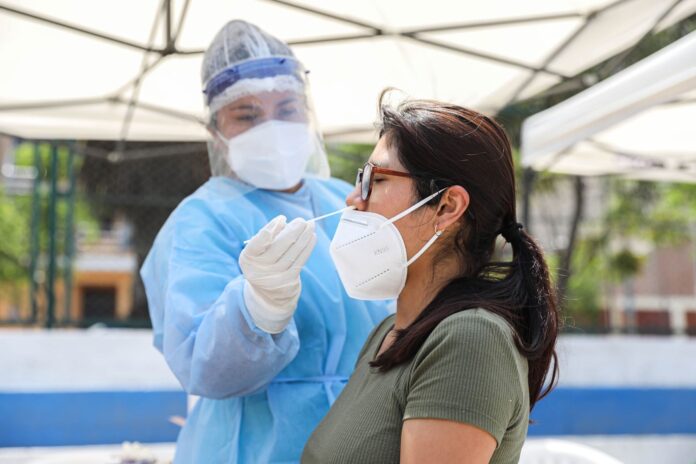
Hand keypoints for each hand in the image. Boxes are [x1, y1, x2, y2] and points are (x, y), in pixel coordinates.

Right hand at [239, 215, 316, 332]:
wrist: (268, 293)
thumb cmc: (263, 263)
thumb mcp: (257, 252)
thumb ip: (267, 237)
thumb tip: (286, 222)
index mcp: (248, 257)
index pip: (259, 241)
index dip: (272, 228)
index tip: (282, 218)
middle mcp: (260, 268)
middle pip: (279, 246)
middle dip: (293, 230)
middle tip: (301, 220)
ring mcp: (275, 276)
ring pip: (293, 252)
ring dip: (304, 237)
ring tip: (310, 225)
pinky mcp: (289, 279)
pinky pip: (300, 260)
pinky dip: (308, 247)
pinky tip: (312, 237)